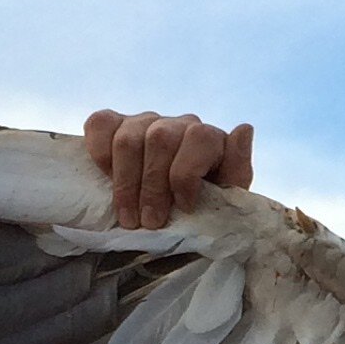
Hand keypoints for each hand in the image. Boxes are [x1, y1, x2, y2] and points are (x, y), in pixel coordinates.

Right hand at [83, 108, 254, 232]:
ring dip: (125, 182)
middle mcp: (178, 124)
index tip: (184, 207)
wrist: (173, 211)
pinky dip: (99, 152)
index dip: (187, 173)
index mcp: (210, 139)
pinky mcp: (115, 123)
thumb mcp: (228, 199)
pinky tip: (107, 178)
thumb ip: (238, 169)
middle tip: (149, 223)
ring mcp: (145, 121)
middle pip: (160, 139)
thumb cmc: (202, 208)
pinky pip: (101, 125)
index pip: (199, 137)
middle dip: (152, 186)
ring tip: (128, 217)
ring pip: (128, 138)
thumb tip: (244, 128)